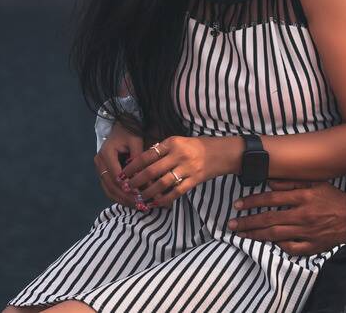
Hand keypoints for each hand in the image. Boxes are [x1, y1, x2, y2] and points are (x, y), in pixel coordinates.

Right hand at [94, 121, 142, 207]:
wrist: (121, 125)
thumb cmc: (130, 131)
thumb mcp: (136, 141)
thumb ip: (139, 158)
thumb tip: (144, 177)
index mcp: (106, 154)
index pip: (116, 176)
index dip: (128, 187)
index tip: (141, 195)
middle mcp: (99, 162)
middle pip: (111, 186)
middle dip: (126, 197)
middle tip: (141, 205)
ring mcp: (100, 168)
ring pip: (108, 190)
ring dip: (122, 199)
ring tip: (138, 206)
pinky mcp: (103, 172)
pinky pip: (109, 188)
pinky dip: (119, 196)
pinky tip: (132, 202)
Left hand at [120, 136, 240, 209]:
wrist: (222, 153)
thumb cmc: (197, 146)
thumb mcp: (179, 141)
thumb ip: (162, 150)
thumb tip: (140, 161)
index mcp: (173, 143)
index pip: (147, 155)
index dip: (133, 166)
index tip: (123, 173)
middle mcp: (179, 155)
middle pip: (152, 170)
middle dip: (136, 181)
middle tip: (126, 187)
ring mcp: (187, 168)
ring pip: (162, 183)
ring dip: (148, 193)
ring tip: (138, 198)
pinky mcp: (194, 180)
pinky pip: (176, 192)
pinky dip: (164, 199)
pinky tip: (155, 203)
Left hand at [228, 180, 345, 254]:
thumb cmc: (333, 197)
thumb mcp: (316, 183)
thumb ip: (292, 182)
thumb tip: (270, 182)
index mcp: (303, 197)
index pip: (271, 199)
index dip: (252, 202)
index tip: (238, 205)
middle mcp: (303, 215)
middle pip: (269, 219)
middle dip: (247, 222)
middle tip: (231, 224)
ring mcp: (307, 232)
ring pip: (276, 235)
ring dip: (256, 235)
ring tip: (242, 235)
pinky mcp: (313, 245)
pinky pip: (291, 248)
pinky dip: (278, 247)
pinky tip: (267, 245)